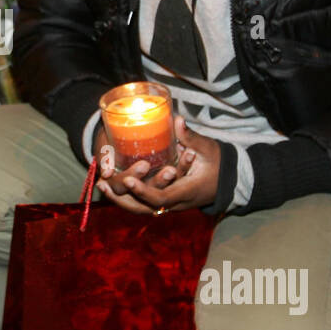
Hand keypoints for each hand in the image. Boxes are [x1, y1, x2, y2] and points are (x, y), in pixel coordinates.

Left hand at [96, 117, 220, 213]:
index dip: (143, 191)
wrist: (228, 181)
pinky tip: (112, 186)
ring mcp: (170, 205)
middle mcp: (176, 203)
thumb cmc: (218, 163)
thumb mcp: (207, 149)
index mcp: (186, 192)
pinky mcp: (166, 202)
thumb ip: (191, 136)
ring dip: (120, 199)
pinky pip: (144, 205)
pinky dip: (128, 197)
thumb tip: (177, 119)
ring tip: (101, 185)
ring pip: (142, 209)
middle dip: (122, 199)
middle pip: (144, 209)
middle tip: (103, 184)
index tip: (128, 179)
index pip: (160, 198)